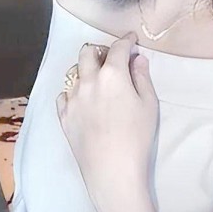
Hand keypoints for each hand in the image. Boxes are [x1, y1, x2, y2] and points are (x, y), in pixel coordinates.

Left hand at [56, 32, 158, 193]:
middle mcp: (88, 81)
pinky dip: (74, 91)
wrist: (112, 171)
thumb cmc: (137, 137)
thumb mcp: (149, 105)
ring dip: (87, 70)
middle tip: (113, 58)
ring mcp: (72, 98)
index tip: (132, 40)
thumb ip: (142, 77)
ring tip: (99, 81)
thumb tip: (137, 59)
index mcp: (112, 74)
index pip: (118, 48)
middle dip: (101, 50)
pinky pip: (64, 95)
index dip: (126, 41)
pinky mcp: (63, 116)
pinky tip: (84, 100)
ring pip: (75, 72)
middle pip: (88, 52)